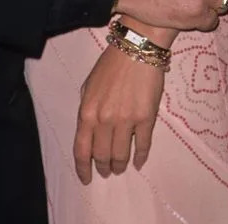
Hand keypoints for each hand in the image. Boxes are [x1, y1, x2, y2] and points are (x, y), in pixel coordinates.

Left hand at [73, 45, 163, 183]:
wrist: (136, 49)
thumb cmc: (110, 65)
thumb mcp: (89, 86)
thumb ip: (87, 110)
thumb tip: (90, 132)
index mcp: (87, 111)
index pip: (81, 149)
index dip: (83, 168)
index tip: (86, 179)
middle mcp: (104, 119)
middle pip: (102, 156)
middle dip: (103, 167)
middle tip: (107, 171)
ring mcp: (126, 121)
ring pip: (121, 155)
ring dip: (120, 165)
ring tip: (120, 167)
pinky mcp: (146, 119)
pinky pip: (143, 146)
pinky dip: (140, 157)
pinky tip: (138, 162)